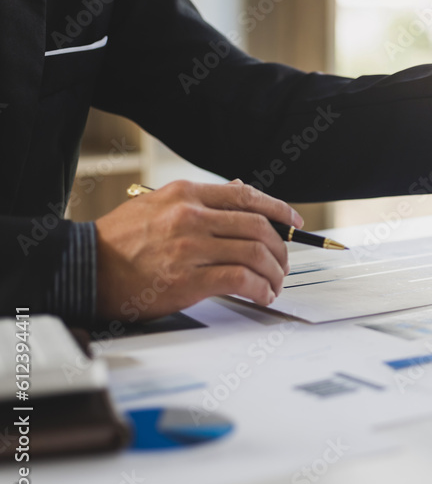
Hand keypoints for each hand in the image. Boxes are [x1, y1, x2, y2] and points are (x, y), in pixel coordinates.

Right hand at [94, 180, 303, 320]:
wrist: (84, 269)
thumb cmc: (120, 240)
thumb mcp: (156, 203)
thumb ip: (200, 199)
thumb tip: (238, 189)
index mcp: (186, 194)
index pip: (247, 196)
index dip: (279, 210)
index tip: (294, 223)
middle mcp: (191, 217)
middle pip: (259, 227)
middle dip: (282, 248)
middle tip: (283, 263)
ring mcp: (190, 248)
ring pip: (256, 254)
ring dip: (275, 273)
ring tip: (274, 284)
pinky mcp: (188, 280)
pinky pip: (241, 280)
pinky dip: (260, 289)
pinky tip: (262, 295)